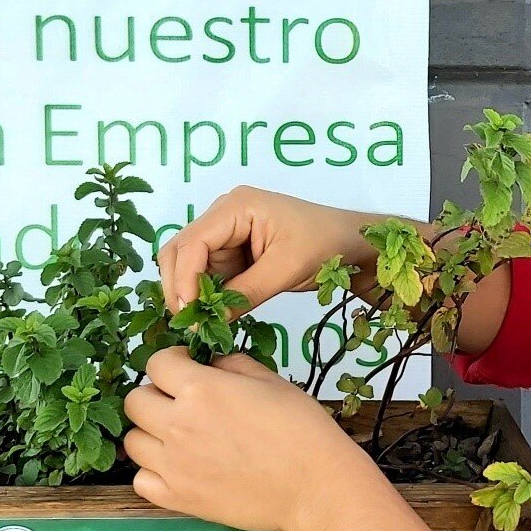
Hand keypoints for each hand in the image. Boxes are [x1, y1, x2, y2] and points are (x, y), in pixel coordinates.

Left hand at [122, 346, 367, 530]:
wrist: (314, 485)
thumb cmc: (301, 429)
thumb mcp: (270, 380)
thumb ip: (231, 366)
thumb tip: (210, 366)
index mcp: (200, 389)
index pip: (157, 363)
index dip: (172, 362)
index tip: (185, 369)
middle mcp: (178, 424)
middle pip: (135, 401)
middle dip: (155, 395)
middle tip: (179, 403)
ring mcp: (173, 464)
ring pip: (132, 441)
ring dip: (150, 434)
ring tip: (177, 437)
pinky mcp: (178, 498)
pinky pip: (140, 480)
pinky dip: (152, 472)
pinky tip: (176, 468)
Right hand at [157, 185, 388, 316]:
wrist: (350, 243)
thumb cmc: (325, 244)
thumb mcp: (286, 269)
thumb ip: (247, 293)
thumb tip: (213, 320)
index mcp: (236, 207)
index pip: (192, 243)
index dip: (185, 279)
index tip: (190, 313)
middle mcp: (224, 214)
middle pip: (180, 250)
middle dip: (181, 287)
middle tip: (192, 323)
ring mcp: (227, 232)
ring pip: (190, 265)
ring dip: (193, 293)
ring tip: (203, 322)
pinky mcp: (233, 251)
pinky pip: (209, 274)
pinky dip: (208, 295)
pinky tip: (215, 314)